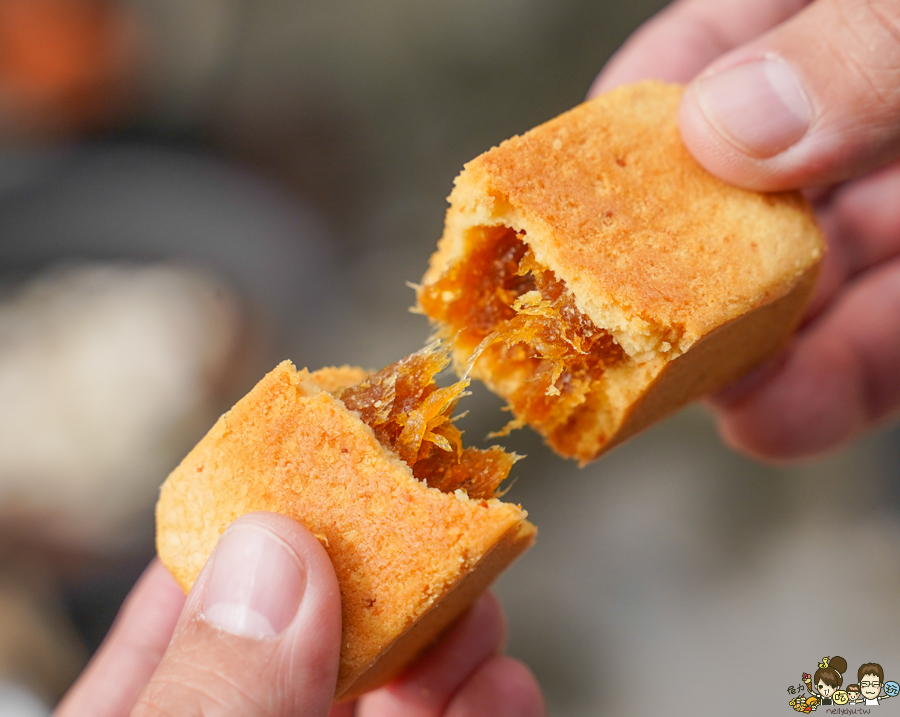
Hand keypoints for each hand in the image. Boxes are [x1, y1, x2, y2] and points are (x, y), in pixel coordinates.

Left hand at [55, 512, 543, 716]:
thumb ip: (206, 698)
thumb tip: (276, 550)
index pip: (193, 603)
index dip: (262, 523)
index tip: (326, 459)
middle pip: (318, 636)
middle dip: (385, 577)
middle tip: (426, 538)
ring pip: (400, 690)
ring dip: (452, 641)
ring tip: (477, 612)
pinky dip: (487, 711)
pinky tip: (505, 689)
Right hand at [591, 0, 899, 461]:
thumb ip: (860, 47)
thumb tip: (723, 129)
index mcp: (840, 17)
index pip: (704, 53)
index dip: (629, 124)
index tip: (562, 193)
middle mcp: (862, 118)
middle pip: (736, 191)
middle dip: (668, 265)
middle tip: (604, 326)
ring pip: (804, 283)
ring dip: (735, 350)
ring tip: (678, 394)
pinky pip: (881, 348)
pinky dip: (827, 391)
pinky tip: (773, 421)